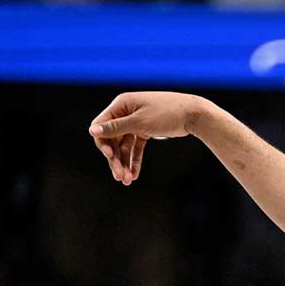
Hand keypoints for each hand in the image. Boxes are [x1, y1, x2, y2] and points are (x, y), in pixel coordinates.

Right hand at [87, 91, 207, 184]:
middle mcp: (126, 112)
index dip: (102, 142)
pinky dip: (135, 160)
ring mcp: (136, 122)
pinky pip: (136, 147)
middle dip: (115, 159)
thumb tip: (92, 131)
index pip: (102, 125)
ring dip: (125, 162)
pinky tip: (134, 175)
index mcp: (121, 105)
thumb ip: (116, 128)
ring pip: (124, 145)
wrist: (193, 113)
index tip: (109, 157)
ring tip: (127, 180)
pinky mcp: (146, 130)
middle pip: (113, 139)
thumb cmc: (166, 113)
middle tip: (120, 177)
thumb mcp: (139, 122)